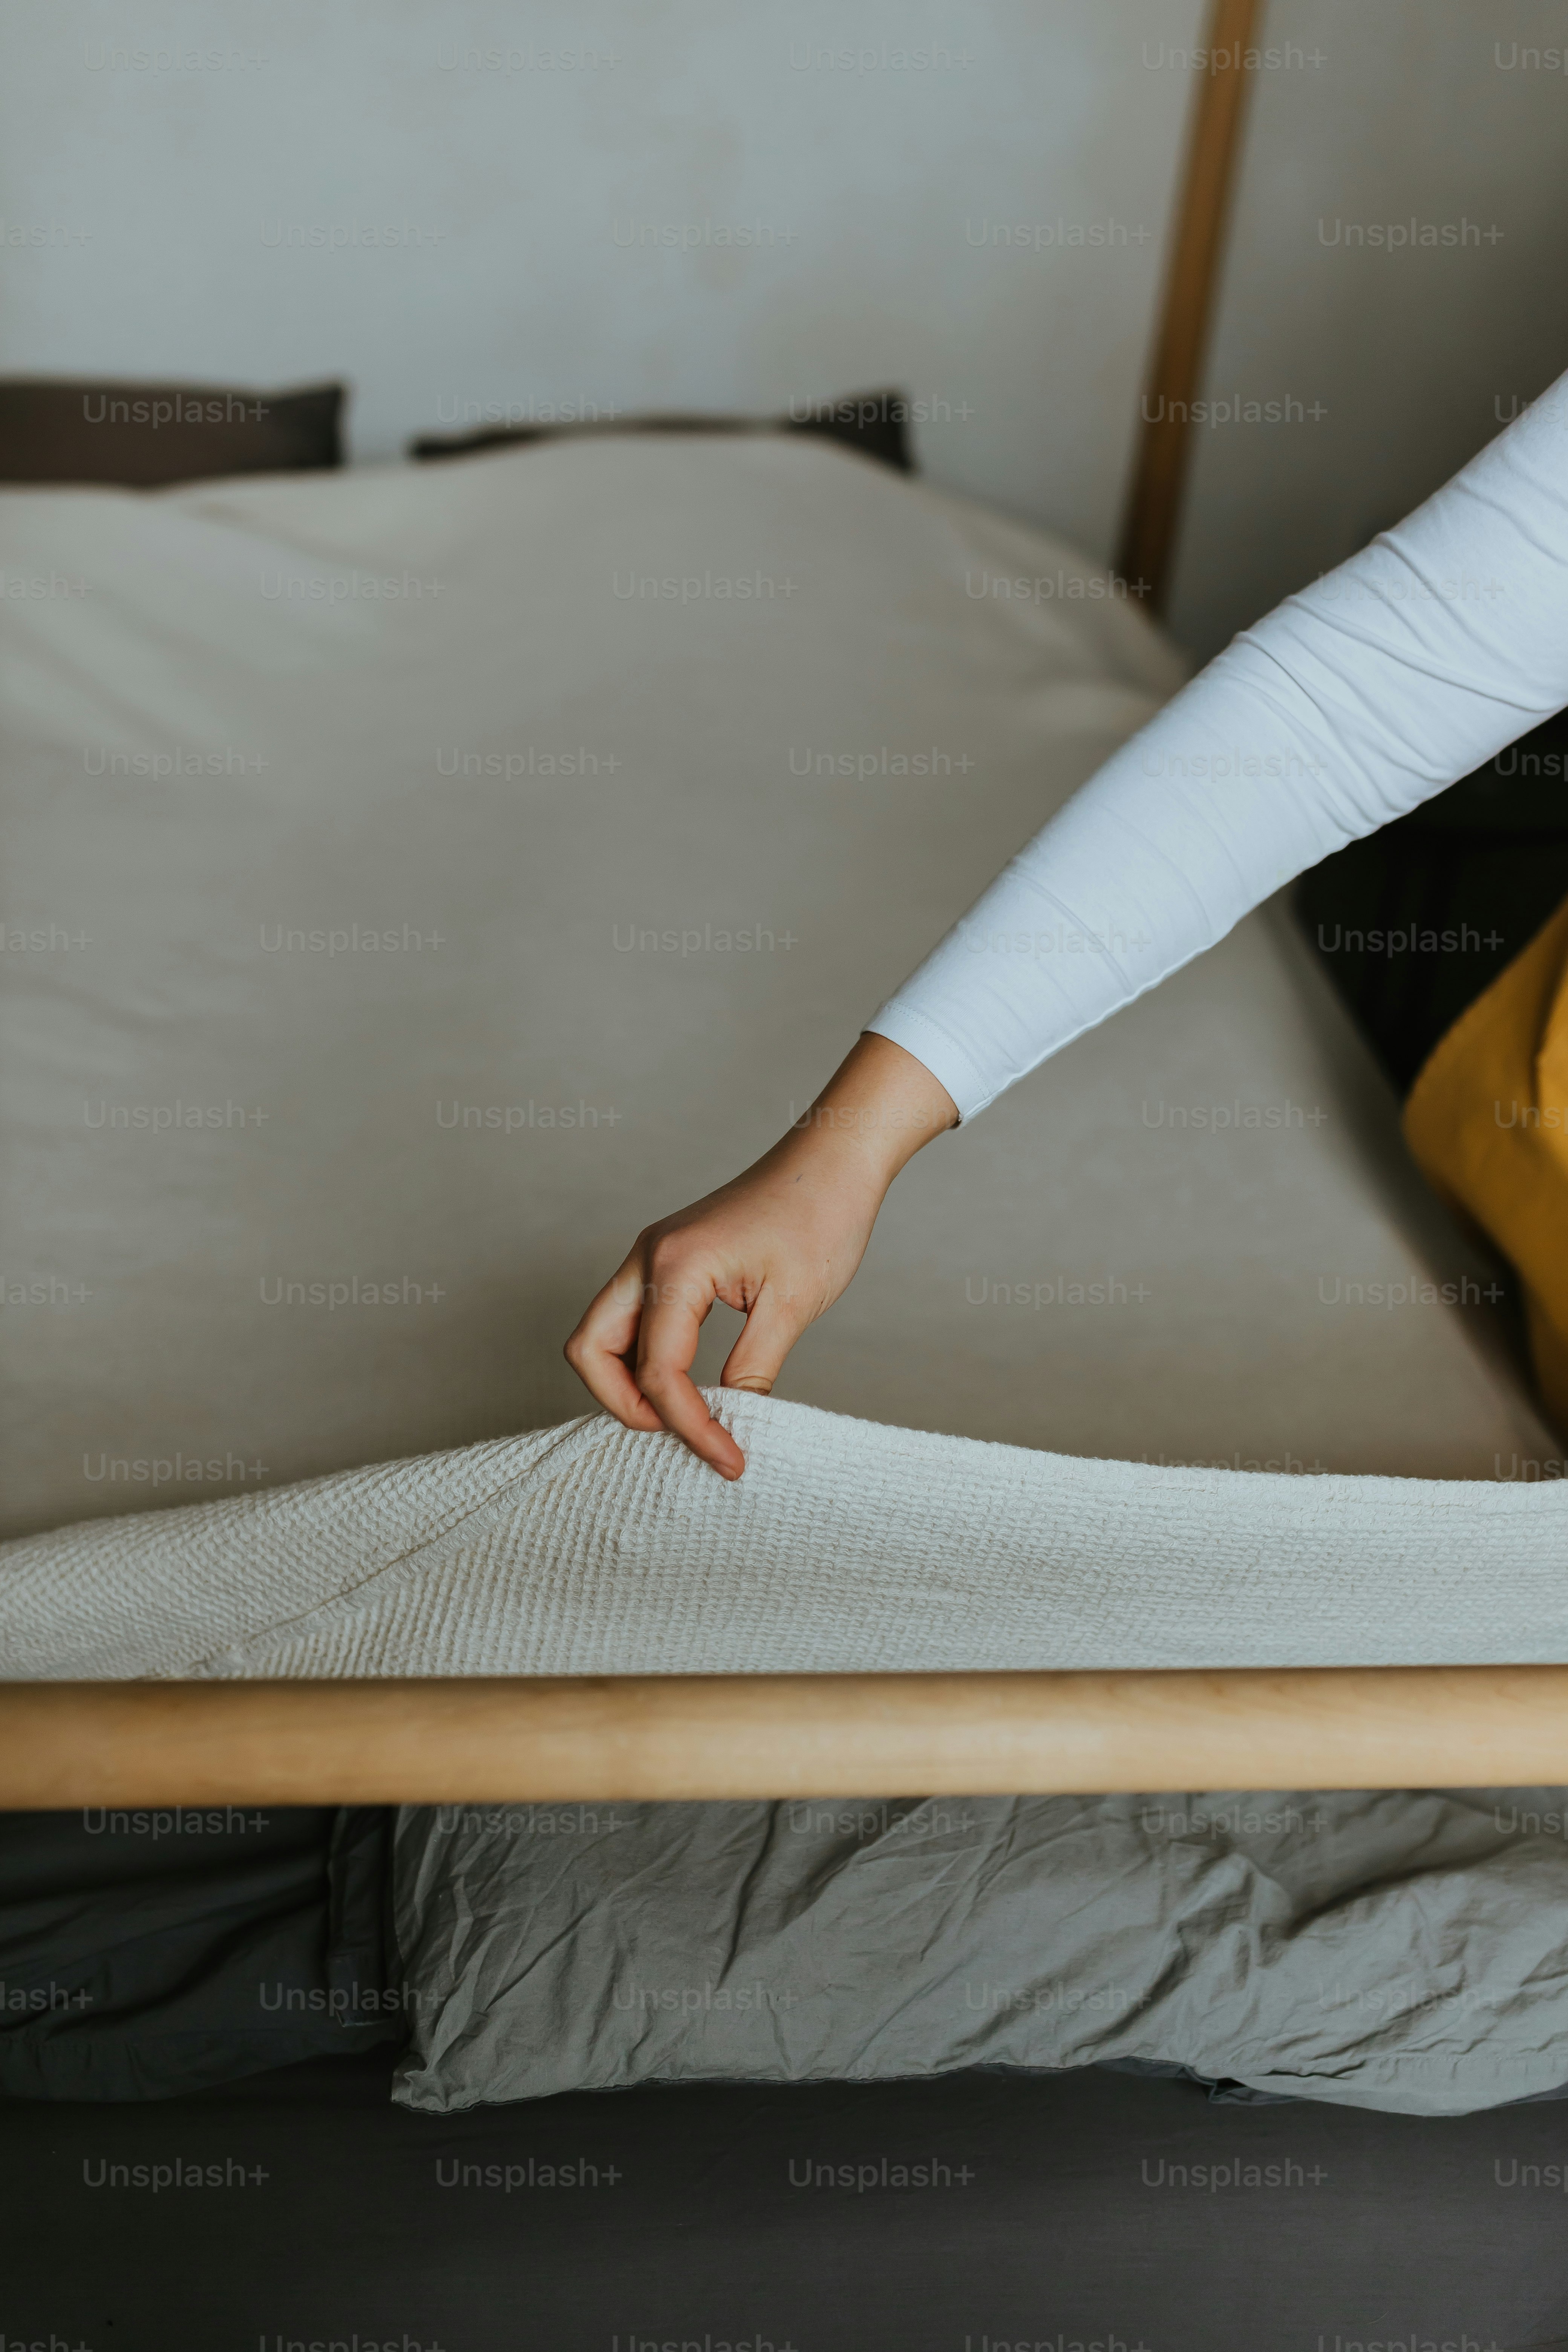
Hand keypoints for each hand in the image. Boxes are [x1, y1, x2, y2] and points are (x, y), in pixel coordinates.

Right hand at [564, 1033, 956, 1475]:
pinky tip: (692, 1383)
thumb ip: (753, 1369)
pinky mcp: (668, 1260)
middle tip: (685, 1435)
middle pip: (591, 1350)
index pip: (658, 1372)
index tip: (730, 1461)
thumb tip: (730, 1421)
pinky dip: (647, 1358)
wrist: (833, 1162)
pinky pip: (633, 1320)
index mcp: (676, 1267)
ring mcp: (653, 1256)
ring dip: (629, 1383)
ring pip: (603, 1335)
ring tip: (686, 1415)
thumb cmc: (820, 1217)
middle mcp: (648, 1258)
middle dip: (625, 1405)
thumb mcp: (792, 1305)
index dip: (690, 1427)